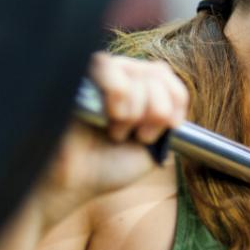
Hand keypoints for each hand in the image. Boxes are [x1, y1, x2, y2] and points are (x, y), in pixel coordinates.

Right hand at [36, 53, 188, 225]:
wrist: (72, 184)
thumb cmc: (106, 166)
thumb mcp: (153, 147)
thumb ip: (168, 120)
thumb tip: (174, 96)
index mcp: (138, 91)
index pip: (167, 75)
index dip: (177, 99)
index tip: (169, 127)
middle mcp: (118, 77)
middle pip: (157, 72)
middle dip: (157, 110)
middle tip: (139, 136)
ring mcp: (96, 75)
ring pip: (137, 71)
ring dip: (136, 109)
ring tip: (117, 131)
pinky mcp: (76, 75)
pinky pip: (107, 65)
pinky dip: (119, 93)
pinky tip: (110, 118)